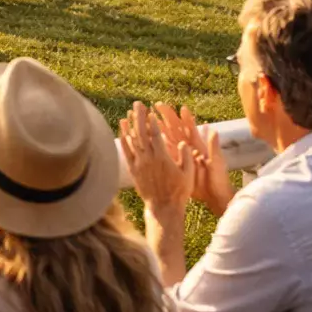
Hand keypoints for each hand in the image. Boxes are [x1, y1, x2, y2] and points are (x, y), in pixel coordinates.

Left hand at [118, 102, 193, 219]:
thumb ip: (185, 156)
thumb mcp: (188, 174)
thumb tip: (182, 142)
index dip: (152, 122)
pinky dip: (124, 139)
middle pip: (141, 133)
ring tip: (129, 112)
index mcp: (163, 158)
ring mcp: (139, 164)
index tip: (150, 111)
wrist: (163, 207)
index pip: (155, 135)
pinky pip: (126, 152)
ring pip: (132, 140)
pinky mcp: (133, 170)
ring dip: (130, 125)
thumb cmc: (179, 191)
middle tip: (137, 104)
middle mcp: (148, 159)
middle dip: (139, 117)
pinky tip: (122, 129)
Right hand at [153, 102, 234, 216]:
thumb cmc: (218, 178)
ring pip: (164, 139)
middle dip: (165, 117)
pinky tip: (144, 141)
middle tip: (156, 106)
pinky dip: (154, 146)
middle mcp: (187, 148)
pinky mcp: (174, 164)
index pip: (188, 127)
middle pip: (174, 129)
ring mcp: (179, 156)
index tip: (178, 107)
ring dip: (155, 130)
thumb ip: (213, 147)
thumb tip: (213, 130)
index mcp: (197, 145)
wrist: (213, 195)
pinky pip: (162, 153)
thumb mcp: (216, 162)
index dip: (183, 117)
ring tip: (145, 120)